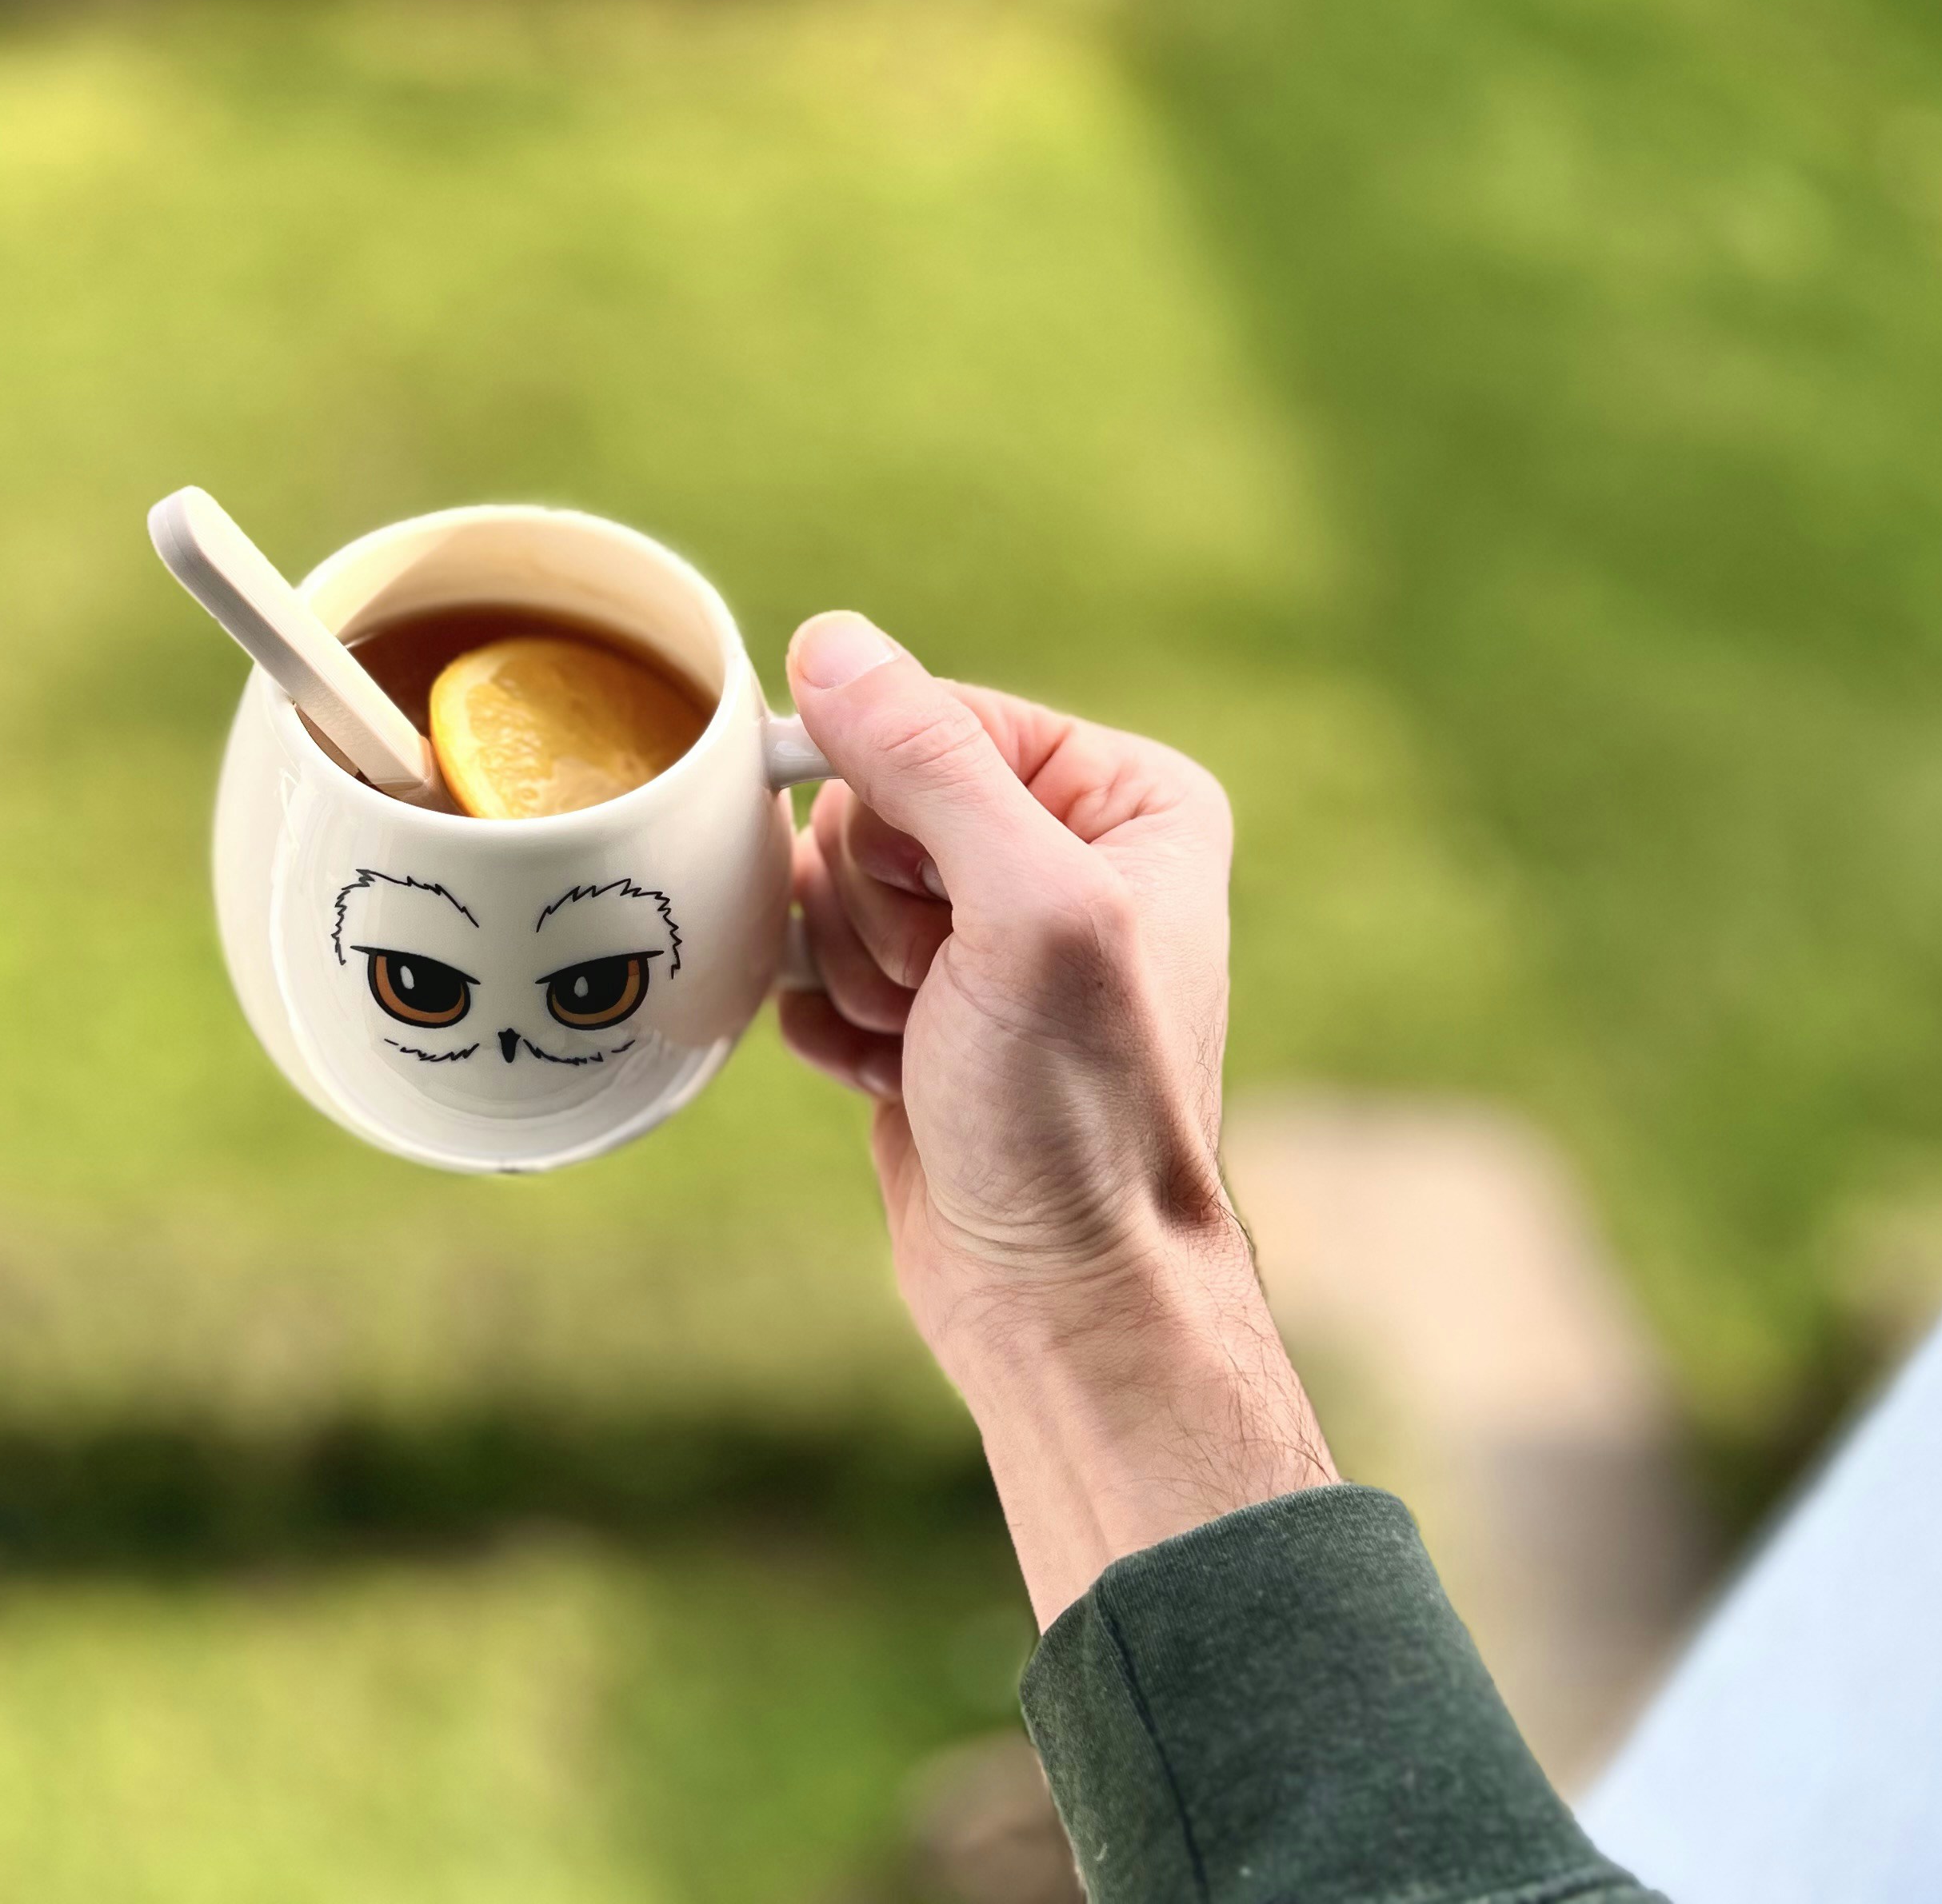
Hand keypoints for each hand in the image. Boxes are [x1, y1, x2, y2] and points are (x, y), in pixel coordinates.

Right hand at [780, 611, 1334, 1624]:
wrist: (1063, 1300)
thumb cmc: (1078, 1117)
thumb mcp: (1023, 913)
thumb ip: (931, 765)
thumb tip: (829, 640)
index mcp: (1127, 796)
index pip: (935, 719)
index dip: (895, 816)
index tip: (938, 920)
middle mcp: (1065, 850)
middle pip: (872, 802)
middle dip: (876, 908)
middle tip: (941, 996)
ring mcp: (989, 933)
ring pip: (831, 882)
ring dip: (851, 970)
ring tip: (925, 1044)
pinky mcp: (925, 1006)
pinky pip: (814, 961)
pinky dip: (829, 1019)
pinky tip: (889, 1075)